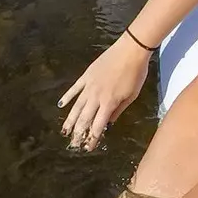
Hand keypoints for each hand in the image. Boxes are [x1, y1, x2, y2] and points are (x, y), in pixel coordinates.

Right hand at [58, 33, 152, 149]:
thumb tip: (109, 123)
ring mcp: (89, 85)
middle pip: (84, 119)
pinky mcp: (86, 75)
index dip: (92, 138)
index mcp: (109, 103)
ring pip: (76, 106)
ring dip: (70, 120)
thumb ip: (118, 111)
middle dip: (78, 134)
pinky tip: (61, 105)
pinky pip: (74, 89)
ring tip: (64, 131)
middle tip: (73, 144)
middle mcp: (96, 96)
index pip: (97, 126)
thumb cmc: (136, 74)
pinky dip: (67, 97)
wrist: (131, 50)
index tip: (88, 147)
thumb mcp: (131, 96)